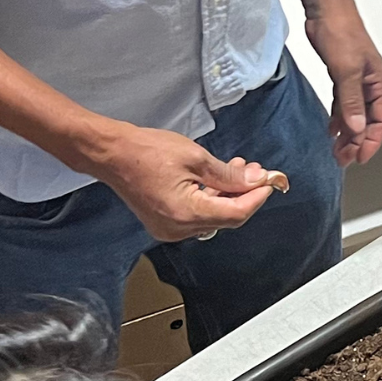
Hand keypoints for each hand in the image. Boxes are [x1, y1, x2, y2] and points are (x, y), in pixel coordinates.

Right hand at [89, 123, 276, 240]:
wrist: (112, 153)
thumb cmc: (145, 151)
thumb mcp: (195, 157)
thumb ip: (228, 175)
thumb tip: (254, 181)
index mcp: (187, 213)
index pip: (236, 214)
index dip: (257, 198)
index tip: (269, 182)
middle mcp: (179, 228)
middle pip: (227, 218)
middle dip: (244, 195)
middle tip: (254, 172)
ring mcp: (170, 230)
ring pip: (213, 218)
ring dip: (228, 196)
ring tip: (236, 171)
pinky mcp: (165, 224)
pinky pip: (197, 217)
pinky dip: (210, 200)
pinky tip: (216, 182)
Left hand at [305, 8, 381, 166]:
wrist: (325, 8)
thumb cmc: (341, 29)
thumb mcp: (346, 69)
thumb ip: (351, 101)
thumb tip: (355, 127)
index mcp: (380, 83)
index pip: (381, 121)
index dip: (371, 141)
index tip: (359, 157)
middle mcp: (372, 84)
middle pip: (369, 122)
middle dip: (358, 142)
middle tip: (344, 158)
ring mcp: (358, 81)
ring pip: (356, 116)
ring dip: (348, 134)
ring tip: (337, 150)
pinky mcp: (343, 77)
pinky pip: (345, 105)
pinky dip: (339, 119)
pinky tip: (332, 130)